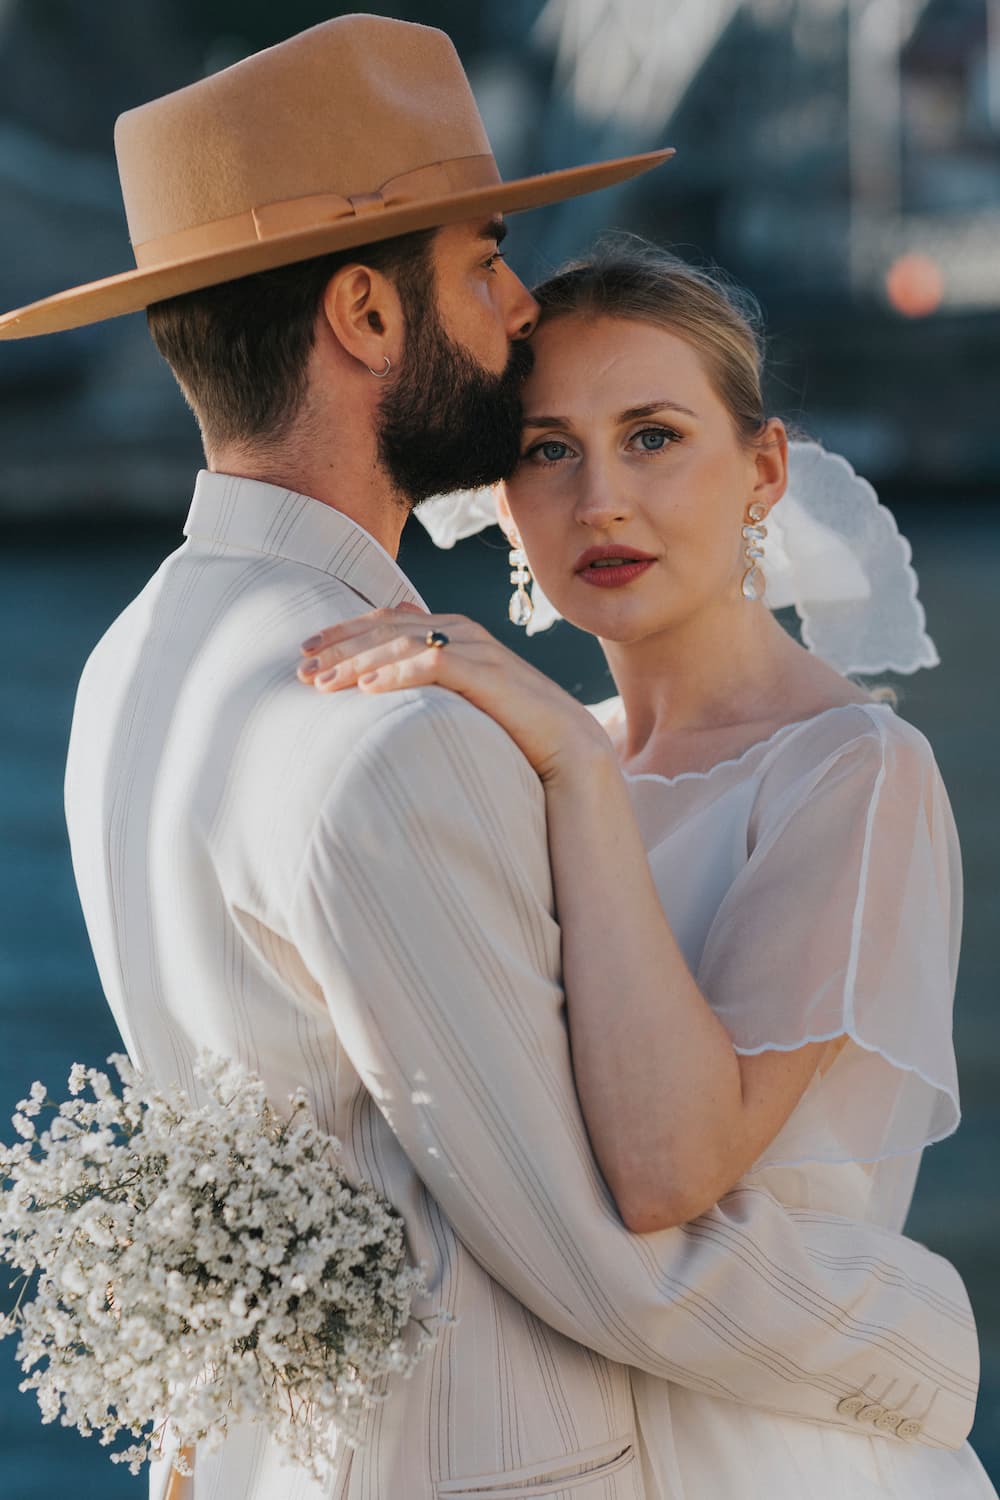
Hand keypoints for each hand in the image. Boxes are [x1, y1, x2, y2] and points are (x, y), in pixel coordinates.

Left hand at [298, 607, 613, 784]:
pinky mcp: (489, 674)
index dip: (343, 633)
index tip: (305, 652)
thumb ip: (429, 675)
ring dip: (358, 661)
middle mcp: (462, 631)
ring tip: (324, 683)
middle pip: (387, 627)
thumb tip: (384, 670)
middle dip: (340, 646)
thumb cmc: (511, 725)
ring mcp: (477, 649)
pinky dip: (398, 673)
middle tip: (301, 669)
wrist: (567, 745)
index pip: (385, 620)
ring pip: (404, 642)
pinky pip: (434, 664)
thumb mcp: (461, 695)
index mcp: (452, 631)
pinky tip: (368, 688)